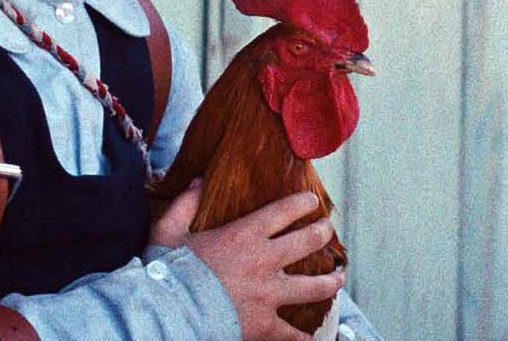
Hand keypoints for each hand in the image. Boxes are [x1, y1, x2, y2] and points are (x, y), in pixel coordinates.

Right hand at [150, 182, 343, 340]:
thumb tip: (198, 182)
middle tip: (328, 230)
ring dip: (329, 281)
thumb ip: (185, 204)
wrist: (172, 312)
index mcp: (244, 235)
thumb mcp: (169, 230)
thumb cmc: (169, 271)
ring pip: (312, 287)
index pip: (284, 212)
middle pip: (307, 242)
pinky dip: (302, 336)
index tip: (313, 202)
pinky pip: (291, 333)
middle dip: (322, 233)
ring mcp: (268, 294)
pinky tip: (309, 337)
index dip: (303, 204)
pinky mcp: (265, 325)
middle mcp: (264, 261)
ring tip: (338, 278)